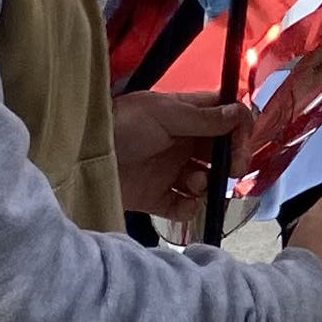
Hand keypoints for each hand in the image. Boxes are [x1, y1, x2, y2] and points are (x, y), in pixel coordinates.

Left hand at [110, 90, 251, 225]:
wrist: (82, 159)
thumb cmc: (122, 126)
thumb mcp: (164, 114)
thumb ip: (204, 118)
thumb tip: (240, 113)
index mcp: (185, 116)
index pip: (225, 118)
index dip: (239, 130)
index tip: (239, 144)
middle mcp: (182, 143)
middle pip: (221, 152)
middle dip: (231, 162)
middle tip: (230, 171)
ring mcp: (170, 171)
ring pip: (207, 181)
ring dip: (209, 185)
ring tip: (193, 184)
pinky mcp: (158, 198)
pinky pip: (186, 207)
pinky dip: (190, 208)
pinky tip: (183, 203)